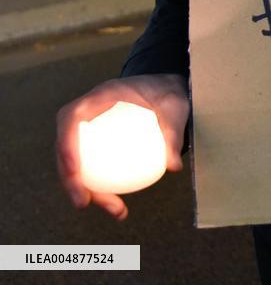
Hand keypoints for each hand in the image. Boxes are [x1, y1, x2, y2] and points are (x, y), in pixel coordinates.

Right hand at [55, 74, 188, 220]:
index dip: (66, 142)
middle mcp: (91, 112)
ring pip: (77, 162)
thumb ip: (173, 132)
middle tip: (84, 202)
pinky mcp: (99, 144)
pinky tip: (119, 205)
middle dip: (69, 178)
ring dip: (87, 190)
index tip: (74, 169)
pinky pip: (92, 168)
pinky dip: (101, 188)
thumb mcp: (175, 107)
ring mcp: (92, 128)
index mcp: (103, 95)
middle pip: (66, 146)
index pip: (71, 116)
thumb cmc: (169, 93)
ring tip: (115, 210)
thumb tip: (173, 165)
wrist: (169, 89)